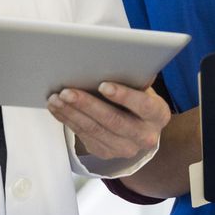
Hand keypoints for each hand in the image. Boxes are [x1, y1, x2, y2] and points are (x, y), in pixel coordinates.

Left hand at [47, 83, 170, 163]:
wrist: (139, 127)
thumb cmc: (138, 97)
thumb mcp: (142, 87)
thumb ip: (133, 77)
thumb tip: (112, 60)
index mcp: (158, 114)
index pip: (144, 105)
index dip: (124, 96)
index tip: (103, 85)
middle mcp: (145, 136)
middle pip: (114, 121)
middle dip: (88, 105)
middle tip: (67, 91)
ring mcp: (125, 149)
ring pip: (95, 130)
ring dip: (72, 113)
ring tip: (56, 98)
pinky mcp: (106, 153)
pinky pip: (84, 136)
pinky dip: (68, 121)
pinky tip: (57, 108)